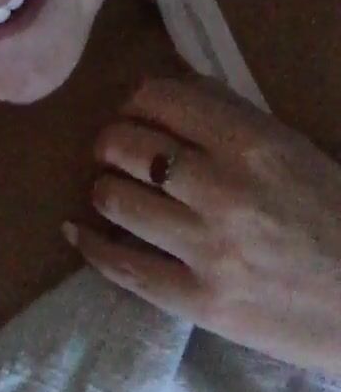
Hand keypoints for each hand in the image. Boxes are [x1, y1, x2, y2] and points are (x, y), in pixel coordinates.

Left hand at [63, 76, 340, 375]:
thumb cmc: (336, 215)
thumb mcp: (292, 148)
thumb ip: (231, 116)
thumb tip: (168, 89)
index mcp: (252, 143)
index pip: (160, 98)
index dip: (135, 100)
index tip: (134, 112)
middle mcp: (223, 190)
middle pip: (124, 145)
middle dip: (110, 142)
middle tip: (115, 151)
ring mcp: (207, 249)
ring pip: (114, 199)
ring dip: (104, 187)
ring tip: (113, 189)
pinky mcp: (199, 302)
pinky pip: (121, 266)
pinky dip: (90, 243)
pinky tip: (77, 231)